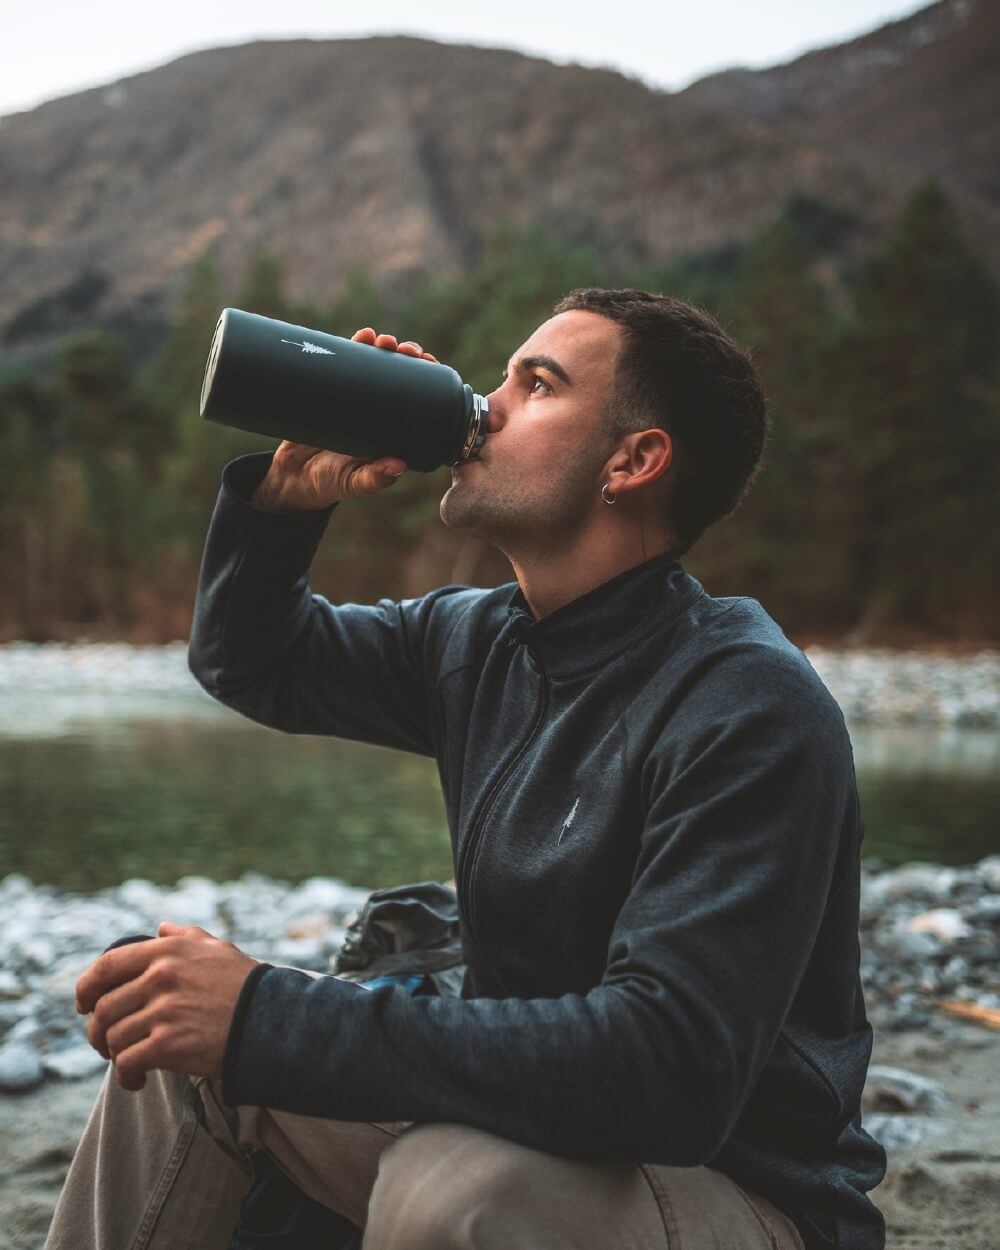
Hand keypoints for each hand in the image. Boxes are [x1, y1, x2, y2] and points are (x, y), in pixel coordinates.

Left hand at [76, 923, 257, 1091]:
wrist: (271, 1022)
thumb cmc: (245, 986)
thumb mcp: (218, 950)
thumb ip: (185, 937)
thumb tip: (160, 929)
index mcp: (167, 953)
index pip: (107, 966)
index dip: (86, 987)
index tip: (83, 1004)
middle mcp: (161, 978)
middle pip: (104, 1008)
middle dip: (98, 1031)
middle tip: (107, 1044)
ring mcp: (164, 1011)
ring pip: (112, 1037)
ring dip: (113, 1055)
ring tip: (126, 1062)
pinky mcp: (169, 1045)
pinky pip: (127, 1063)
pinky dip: (126, 1077)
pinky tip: (138, 1081)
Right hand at [251, 328, 438, 511]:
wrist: (290, 477)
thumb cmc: (328, 483)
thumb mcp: (352, 483)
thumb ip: (373, 479)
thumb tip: (398, 466)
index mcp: (390, 428)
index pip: (416, 396)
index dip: (426, 377)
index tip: (429, 363)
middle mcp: (376, 408)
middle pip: (398, 374)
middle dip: (405, 356)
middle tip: (406, 349)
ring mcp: (352, 397)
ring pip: (372, 363)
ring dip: (381, 346)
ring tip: (382, 339)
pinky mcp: (328, 390)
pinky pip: (343, 363)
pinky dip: (354, 346)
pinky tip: (363, 334)